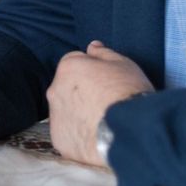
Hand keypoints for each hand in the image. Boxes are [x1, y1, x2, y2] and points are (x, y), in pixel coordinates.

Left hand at [46, 40, 153, 166]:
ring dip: (78, 113)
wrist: (130, 132)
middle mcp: (54, 90)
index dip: (92, 71)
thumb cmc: (128, 94)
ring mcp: (55, 116)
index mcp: (68, 68)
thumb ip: (103, 53)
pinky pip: (67, 134)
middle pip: (67, 87)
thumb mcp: (123, 64)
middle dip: (82, 92)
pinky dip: (78, 135)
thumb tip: (92, 46)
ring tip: (103, 122)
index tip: (106, 82)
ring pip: (66, 111)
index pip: (75, 62)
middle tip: (106, 103)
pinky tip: (96, 137)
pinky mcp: (59, 140)